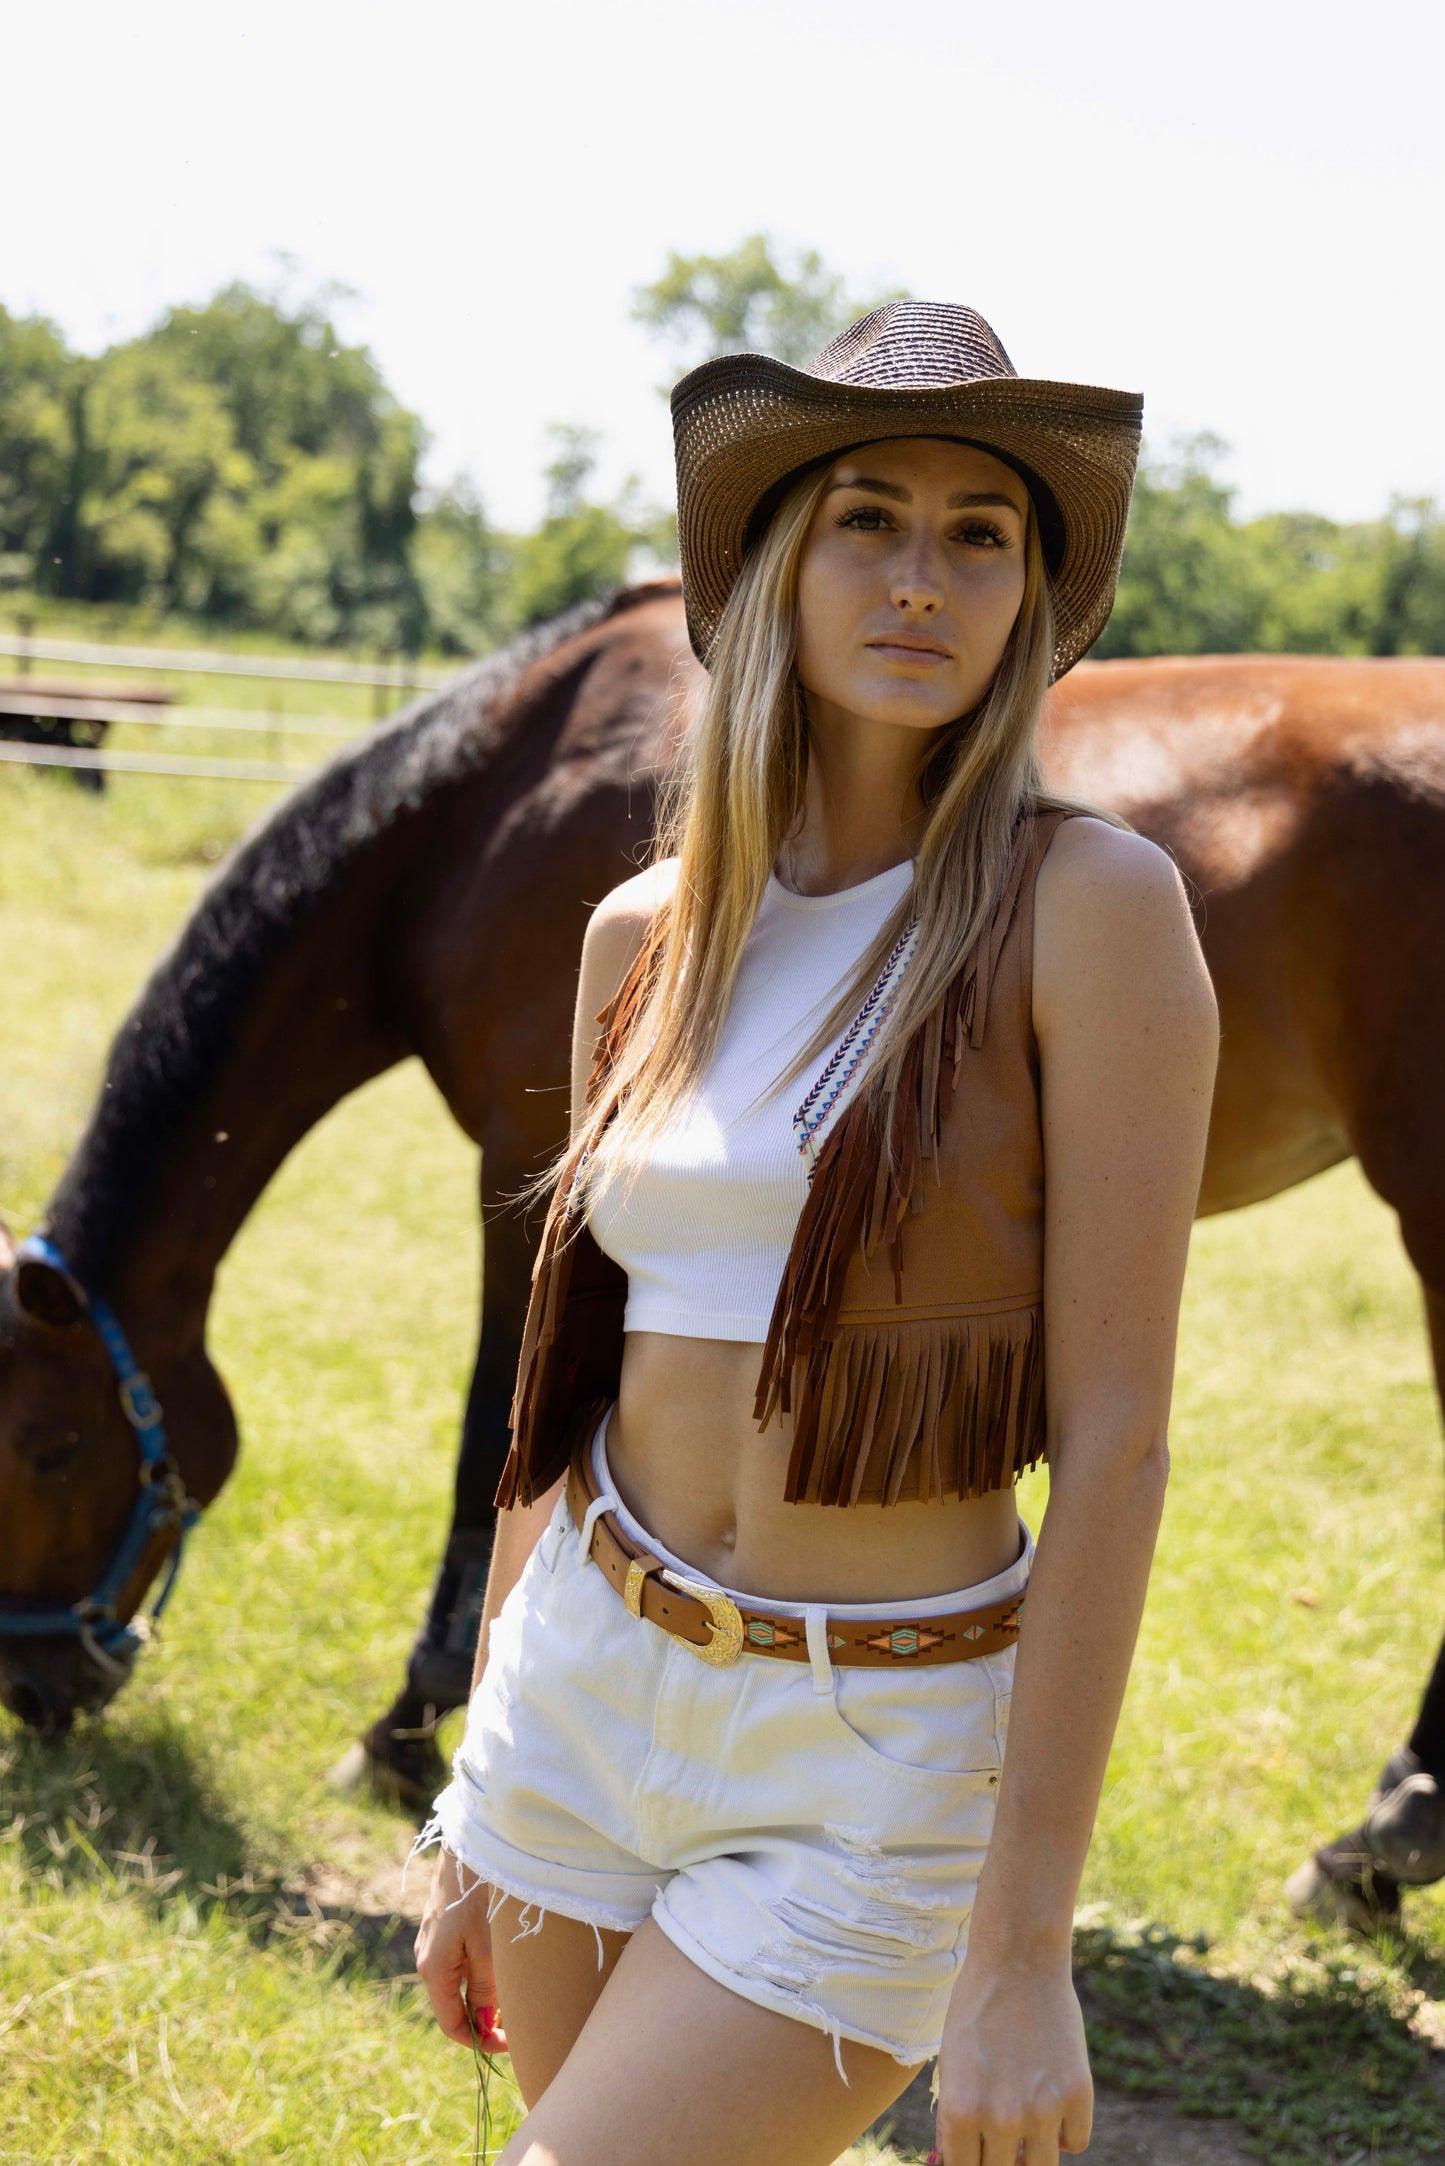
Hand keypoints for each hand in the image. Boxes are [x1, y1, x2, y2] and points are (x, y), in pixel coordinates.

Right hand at [415, 1845, 507, 2050]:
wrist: (470, 1845)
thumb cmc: (480, 1896)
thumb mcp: (488, 1949)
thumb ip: (485, 1992)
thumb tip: (485, 2027)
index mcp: (434, 1971)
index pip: (452, 2025)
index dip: (480, 2042)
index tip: (511, 2046)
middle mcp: (428, 1960)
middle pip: (456, 2006)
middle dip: (486, 2020)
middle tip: (520, 2024)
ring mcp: (435, 1942)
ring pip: (461, 1984)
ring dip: (486, 1996)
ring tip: (517, 1997)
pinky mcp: (445, 1927)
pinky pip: (462, 1963)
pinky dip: (482, 1975)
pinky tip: (505, 1967)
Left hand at [932, 1950, 1091, 2162]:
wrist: (1017, 1960)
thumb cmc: (975, 2009)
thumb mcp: (951, 2066)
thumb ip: (954, 2122)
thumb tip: (957, 2163)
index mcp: (961, 2112)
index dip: (968, 2163)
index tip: (975, 2152)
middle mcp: (1002, 2119)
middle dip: (999, 2159)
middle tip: (1000, 2136)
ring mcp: (1044, 2110)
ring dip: (1033, 2152)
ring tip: (1026, 2121)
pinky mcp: (1078, 2095)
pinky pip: (1075, 2142)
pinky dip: (1064, 2132)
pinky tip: (1052, 2103)